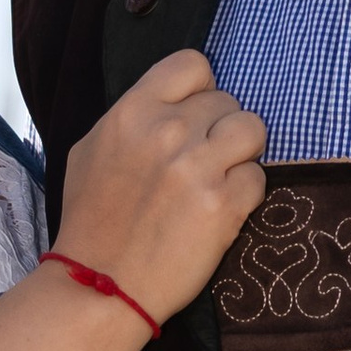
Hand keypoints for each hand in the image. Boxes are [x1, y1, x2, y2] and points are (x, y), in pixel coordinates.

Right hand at [55, 48, 265, 325]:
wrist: (100, 286)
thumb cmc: (92, 220)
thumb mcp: (91, 150)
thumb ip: (133, 117)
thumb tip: (173, 101)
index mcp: (132, 112)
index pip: (192, 64)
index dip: (201, 88)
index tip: (195, 113)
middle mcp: (167, 132)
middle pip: (226, 101)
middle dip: (218, 129)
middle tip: (201, 161)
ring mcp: (198, 169)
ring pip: (252, 130)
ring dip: (241, 153)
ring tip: (220, 177)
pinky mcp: (224, 207)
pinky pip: (258, 178)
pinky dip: (245, 193)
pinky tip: (220, 210)